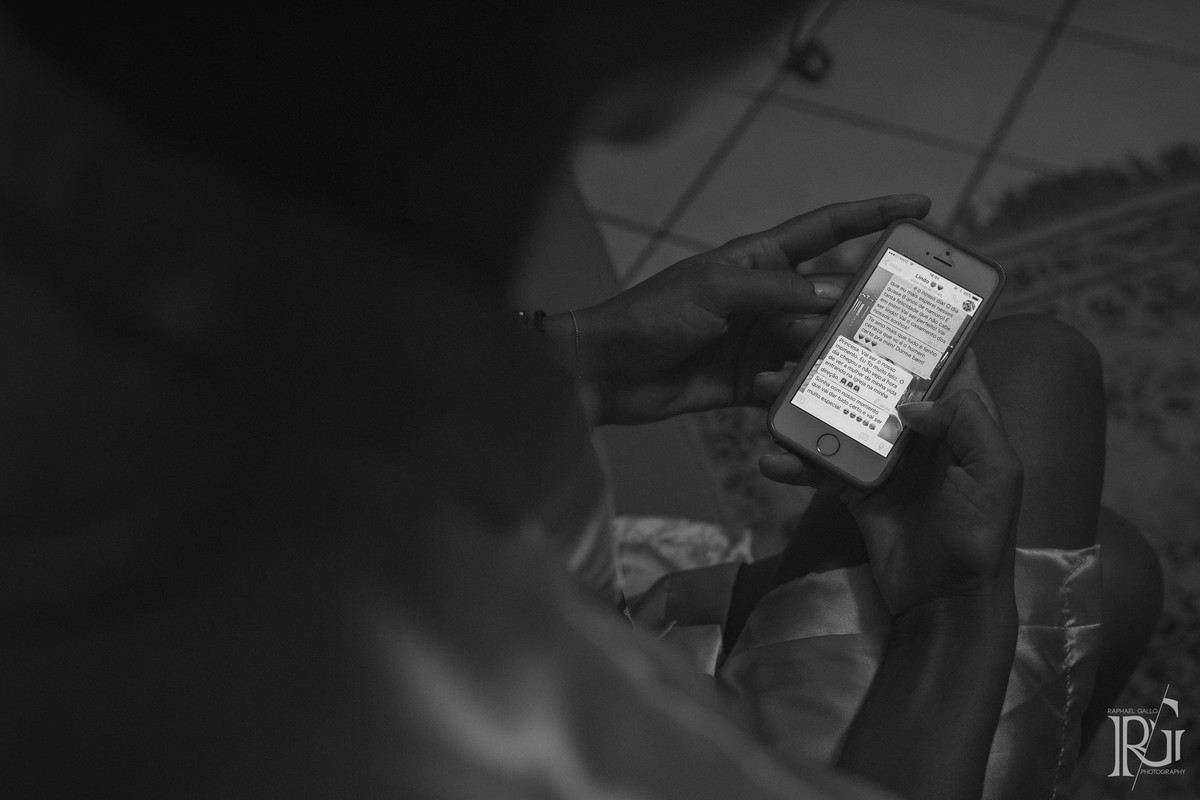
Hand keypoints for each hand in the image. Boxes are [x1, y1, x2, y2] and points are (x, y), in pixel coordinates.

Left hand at [561, 195, 929, 425]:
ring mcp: (758, 340)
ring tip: (880, 370)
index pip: (827, 229)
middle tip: (911, 320)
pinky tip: (833, 406)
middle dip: (868, 306)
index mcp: (757, 259)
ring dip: (838, 358)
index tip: (920, 206)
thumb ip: (779, 292)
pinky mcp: (747, 381)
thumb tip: (840, 296)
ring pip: (815, 346)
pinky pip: (789, 386)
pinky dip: (807, 395)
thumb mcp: (718, 292)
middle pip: (830, 296)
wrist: (605, 371)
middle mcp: (765, 297)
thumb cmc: (651, 316)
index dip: (873, 214)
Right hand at [758, 350, 1022, 615]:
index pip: (945, 361)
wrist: (944, 605)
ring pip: (841, 416)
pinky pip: (820, 465)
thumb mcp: (994, 474)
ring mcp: (885, 460)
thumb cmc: (980, 538)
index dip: (920, 329)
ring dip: (804, 404)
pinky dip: (795, 461)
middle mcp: (922, 433)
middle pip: (878, 380)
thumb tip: (912, 399)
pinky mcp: (856, 490)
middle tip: (800, 342)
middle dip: (839, 359)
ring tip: (768, 393)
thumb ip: (967, 423)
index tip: (883, 297)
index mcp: (963, 420)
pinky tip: (772, 458)